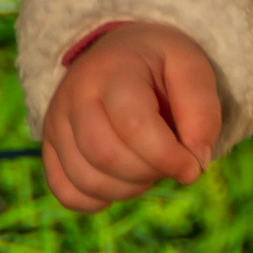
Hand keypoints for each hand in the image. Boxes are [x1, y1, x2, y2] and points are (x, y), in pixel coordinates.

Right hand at [43, 22, 223, 211]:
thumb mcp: (191, 68)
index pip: (133, 126)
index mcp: (113, 70)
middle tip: (169, 163)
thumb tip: (196, 160)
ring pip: (86, 180)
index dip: (168, 157)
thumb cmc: (160, 65)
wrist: (119, 53)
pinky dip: (99, 200)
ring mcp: (56, 123)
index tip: (193, 166)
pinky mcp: (50, 147)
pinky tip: (121, 180)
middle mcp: (74, 95)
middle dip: (149, 172)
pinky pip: (67, 193)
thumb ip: (202, 111)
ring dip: (128, 189)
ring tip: (148, 167)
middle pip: (105, 156)